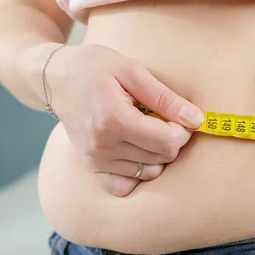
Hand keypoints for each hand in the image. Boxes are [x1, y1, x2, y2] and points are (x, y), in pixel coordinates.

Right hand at [46, 43, 203, 196]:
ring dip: (156, 155)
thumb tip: (197, 120)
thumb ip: (166, 98)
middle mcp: (102, 146)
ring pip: (148, 173)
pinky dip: (137, 174)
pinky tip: (137, 152)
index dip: (183, 130)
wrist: (56, 78)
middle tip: (162, 119)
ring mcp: (95, 160)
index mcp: (113, 119)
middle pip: (161, 158)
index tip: (179, 115)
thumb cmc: (94, 67)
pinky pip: (124, 187)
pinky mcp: (92, 167)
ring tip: (146, 131)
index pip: (167, 141)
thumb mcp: (132, 71)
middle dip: (172, 139)